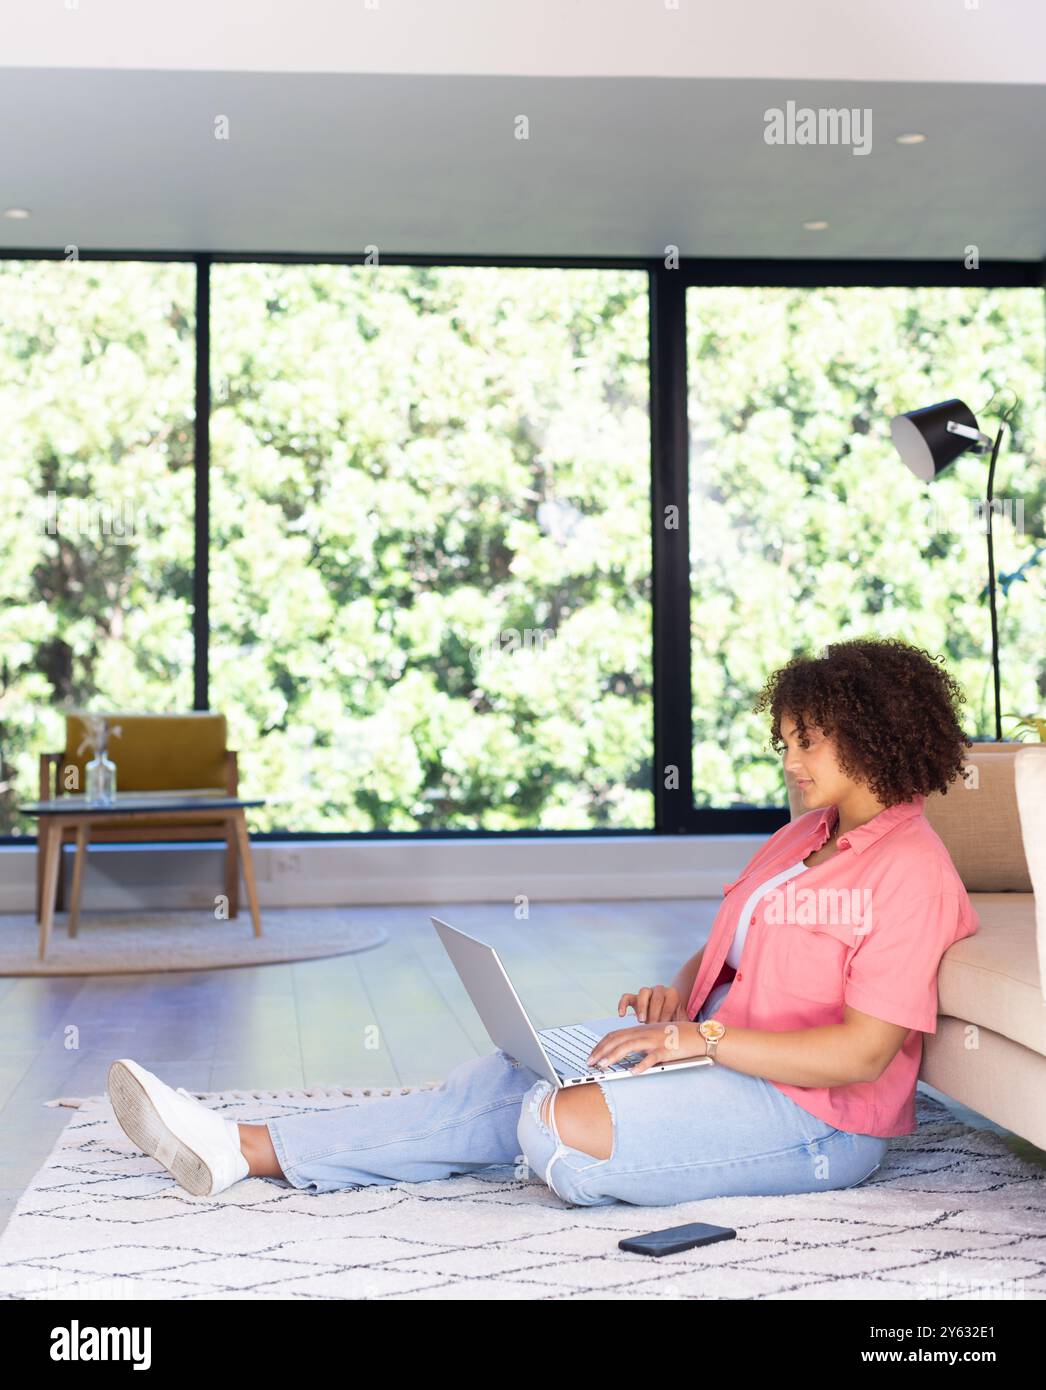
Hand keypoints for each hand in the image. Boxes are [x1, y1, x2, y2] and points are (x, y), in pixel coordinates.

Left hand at [587, 1021, 708, 1075]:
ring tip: (603, 1066)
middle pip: (617, 1040)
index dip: (601, 1044)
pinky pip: (651, 1058)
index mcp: (640, 1030)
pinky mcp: (665, 1050)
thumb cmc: (675, 1037)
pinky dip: (641, 1065)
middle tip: (590, 1062)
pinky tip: (633, 1072)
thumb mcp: (654, 1036)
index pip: (615, 1035)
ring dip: (614, 1056)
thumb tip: (623, 1053)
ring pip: (629, 1046)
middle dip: (601, 1051)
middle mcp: (644, 1033)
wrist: (697, 1035)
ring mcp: (654, 1041)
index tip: (591, 1055)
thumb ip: (639, 1042)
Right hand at [618, 984, 687, 1022]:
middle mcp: (659, 990)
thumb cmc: (675, 1019)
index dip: (667, 1015)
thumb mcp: (681, 1021)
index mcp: (672, 994)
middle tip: (653, 1026)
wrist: (668, 1012)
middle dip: (655, 1013)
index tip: (664, 1028)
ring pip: (642, 992)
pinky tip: (622, 1015)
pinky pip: (627, 997)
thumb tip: (686, 1037)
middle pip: (656, 997)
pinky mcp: (635, 998)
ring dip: (642, 1007)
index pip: (669, 1003)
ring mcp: (646, 992)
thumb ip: (683, 1026)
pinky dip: (623, 1004)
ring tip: (641, 1020)